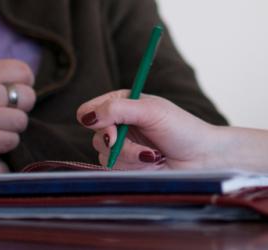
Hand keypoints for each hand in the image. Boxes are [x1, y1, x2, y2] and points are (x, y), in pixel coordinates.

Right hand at [0, 60, 35, 161]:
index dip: (24, 83)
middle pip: (28, 97)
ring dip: (10, 128)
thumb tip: (26, 80)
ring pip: (20, 121)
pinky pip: (10, 141)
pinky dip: (2, 143)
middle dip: (20, 108)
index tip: (12, 92)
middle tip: (3, 113)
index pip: (22, 71)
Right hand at [77, 90, 216, 169]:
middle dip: (120, 144)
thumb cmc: (181, 129)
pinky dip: (135, 167)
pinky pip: (115, 169)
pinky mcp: (127, 165)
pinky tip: (153, 162)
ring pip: (105, 156)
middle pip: (96, 136)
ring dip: (131, 157)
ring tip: (154, 155)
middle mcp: (119, 125)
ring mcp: (122, 146)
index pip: (89, 110)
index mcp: (121, 104)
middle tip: (142, 147)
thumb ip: (117, 109)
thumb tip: (87, 117)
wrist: (201, 157)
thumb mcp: (150, 111)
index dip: (95, 119)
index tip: (112, 127)